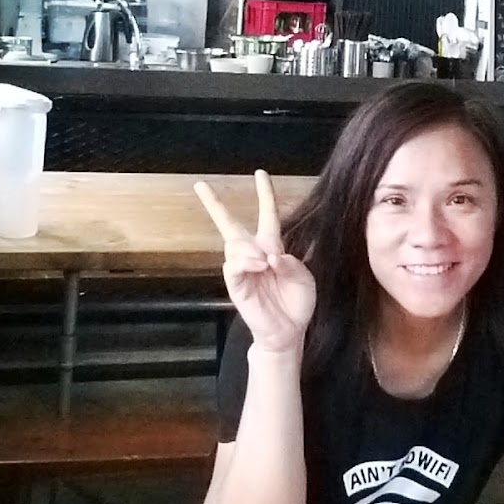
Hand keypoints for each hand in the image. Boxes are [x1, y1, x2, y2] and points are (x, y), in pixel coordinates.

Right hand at [194, 170, 315, 355]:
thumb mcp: (303, 277)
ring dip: (250, 249)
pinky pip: (233, 265)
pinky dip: (245, 261)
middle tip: (200, 185)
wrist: (289, 330)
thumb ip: (290, 262)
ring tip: (265, 263)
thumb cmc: (296, 302)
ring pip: (234, 244)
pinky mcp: (236, 285)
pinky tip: (258, 265)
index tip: (260, 174)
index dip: (265, 194)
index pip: (267, 214)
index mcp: (272, 247)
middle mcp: (253, 254)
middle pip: (229, 224)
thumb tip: (269, 255)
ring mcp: (242, 269)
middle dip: (214, 204)